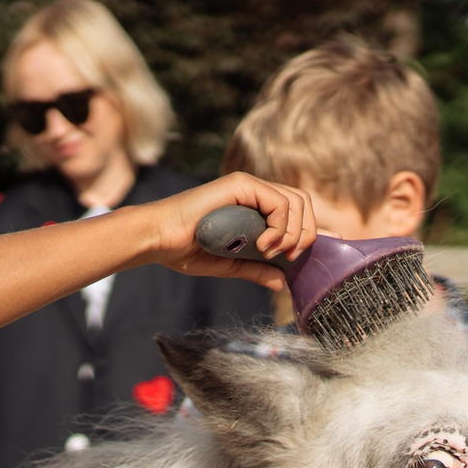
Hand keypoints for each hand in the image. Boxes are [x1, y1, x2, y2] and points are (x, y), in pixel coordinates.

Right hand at [148, 173, 317, 287]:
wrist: (160, 240)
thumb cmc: (186, 250)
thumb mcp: (231, 265)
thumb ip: (257, 269)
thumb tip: (281, 283)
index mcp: (254, 206)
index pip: (296, 212)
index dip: (307, 234)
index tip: (296, 260)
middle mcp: (255, 192)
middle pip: (302, 204)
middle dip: (305, 235)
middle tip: (287, 258)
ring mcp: (248, 186)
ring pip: (296, 202)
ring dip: (292, 233)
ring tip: (270, 253)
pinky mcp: (240, 184)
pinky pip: (278, 202)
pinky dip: (279, 227)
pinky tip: (262, 245)